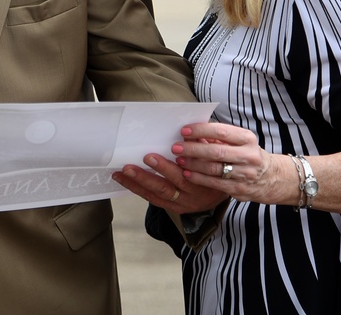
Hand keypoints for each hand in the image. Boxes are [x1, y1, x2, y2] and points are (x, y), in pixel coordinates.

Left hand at [113, 153, 227, 214]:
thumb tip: (187, 133)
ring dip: (138, 183)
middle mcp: (192, 195)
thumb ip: (202, 145)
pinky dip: (138, 190)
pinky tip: (124, 180)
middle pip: (169, 186)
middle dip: (151, 174)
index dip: (170, 166)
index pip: (188, 173)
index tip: (160, 153)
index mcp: (203, 181)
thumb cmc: (214, 168)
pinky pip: (153, 200)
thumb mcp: (214, 155)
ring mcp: (182, 203)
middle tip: (137, 162)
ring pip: (157, 194)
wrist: (219, 193)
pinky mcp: (173, 208)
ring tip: (122, 172)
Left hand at [173, 123, 293, 205]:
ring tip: (179, 160)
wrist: (272, 178)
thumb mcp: (239, 142)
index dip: (201, 131)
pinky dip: (199, 178)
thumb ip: (218, 137)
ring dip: (193, 164)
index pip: (221, 131)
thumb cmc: (247, 155)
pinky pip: (215, 183)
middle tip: (176, 147)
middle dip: (193, 149)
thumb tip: (192, 132)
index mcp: (247, 139)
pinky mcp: (239, 189)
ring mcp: (245, 174)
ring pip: (214, 169)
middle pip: (216, 152)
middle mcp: (248, 156)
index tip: (184, 131)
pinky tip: (187, 174)